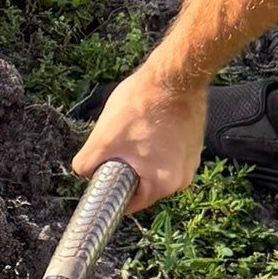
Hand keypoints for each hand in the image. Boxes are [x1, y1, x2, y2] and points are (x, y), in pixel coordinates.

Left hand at [74, 59, 207, 212]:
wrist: (175, 75)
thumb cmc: (142, 105)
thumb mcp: (103, 139)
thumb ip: (87, 165)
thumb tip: (84, 173)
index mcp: (163, 185)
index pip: (130, 203)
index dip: (112, 191)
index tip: (103, 178)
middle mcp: (182, 179)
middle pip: (141, 184)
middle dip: (125, 169)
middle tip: (117, 147)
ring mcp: (190, 162)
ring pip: (153, 168)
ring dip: (139, 156)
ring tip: (134, 131)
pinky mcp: (193, 146)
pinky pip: (166, 155)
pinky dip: (154, 145)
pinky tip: (148, 126)